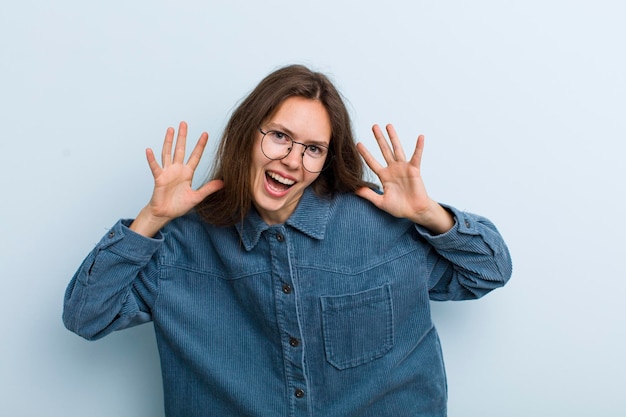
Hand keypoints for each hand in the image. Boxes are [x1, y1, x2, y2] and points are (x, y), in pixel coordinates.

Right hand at [130, 121, 223, 236]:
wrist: (165, 213)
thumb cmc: (179, 205)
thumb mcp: (197, 197)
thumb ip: (209, 188)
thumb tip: (223, 183)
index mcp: (187, 173)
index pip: (195, 156)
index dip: (200, 145)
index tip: (205, 134)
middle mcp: (177, 169)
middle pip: (181, 149)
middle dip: (183, 136)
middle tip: (184, 123)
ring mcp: (167, 172)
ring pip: (168, 153)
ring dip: (168, 141)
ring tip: (170, 129)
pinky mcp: (159, 178)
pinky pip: (155, 167)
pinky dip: (151, 159)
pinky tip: (149, 150)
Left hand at [355, 124, 453, 233]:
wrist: (414, 212)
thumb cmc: (399, 207)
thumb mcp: (380, 202)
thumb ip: (368, 194)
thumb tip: (354, 190)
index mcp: (384, 176)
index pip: (372, 162)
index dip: (365, 153)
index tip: (358, 144)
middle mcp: (393, 169)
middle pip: (384, 150)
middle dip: (379, 138)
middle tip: (374, 126)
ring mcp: (403, 168)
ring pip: (397, 149)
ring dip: (393, 137)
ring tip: (388, 125)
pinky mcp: (414, 170)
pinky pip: (416, 156)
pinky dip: (419, 147)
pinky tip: (420, 137)